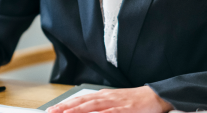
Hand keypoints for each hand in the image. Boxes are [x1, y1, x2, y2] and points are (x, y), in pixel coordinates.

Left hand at [46, 86, 172, 112]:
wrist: (154, 95)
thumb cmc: (134, 101)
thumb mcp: (114, 102)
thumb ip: (100, 107)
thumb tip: (85, 112)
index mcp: (102, 95)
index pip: (80, 99)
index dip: (65, 104)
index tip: (53, 109)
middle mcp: (106, 97)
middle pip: (82, 101)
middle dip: (65, 107)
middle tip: (52, 111)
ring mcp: (115, 102)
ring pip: (92, 106)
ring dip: (77, 110)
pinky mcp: (125, 109)